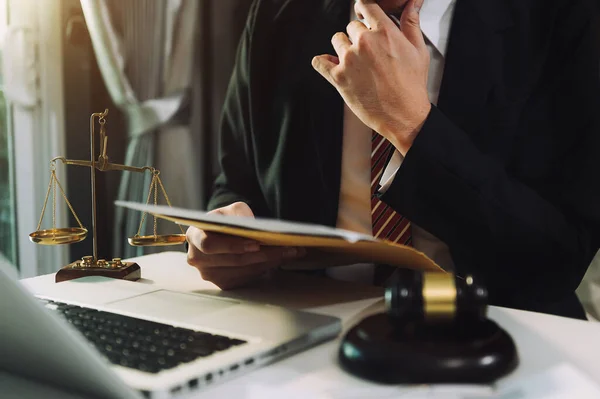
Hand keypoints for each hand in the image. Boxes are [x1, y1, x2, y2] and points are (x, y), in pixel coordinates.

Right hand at [186, 202, 304, 288]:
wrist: (219, 235)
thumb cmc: (224, 220)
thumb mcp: (230, 210)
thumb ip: (238, 213)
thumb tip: (251, 226)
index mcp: (194, 236)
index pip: (210, 245)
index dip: (232, 246)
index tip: (256, 244)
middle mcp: (198, 258)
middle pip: (234, 260)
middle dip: (264, 254)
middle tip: (288, 247)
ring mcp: (210, 274)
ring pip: (244, 270)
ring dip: (270, 262)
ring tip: (291, 252)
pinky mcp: (223, 284)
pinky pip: (247, 277)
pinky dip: (266, 268)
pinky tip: (280, 259)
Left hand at [312, 0, 430, 154]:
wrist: (402, 115)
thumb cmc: (411, 86)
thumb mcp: (418, 50)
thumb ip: (411, 23)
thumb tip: (412, 4)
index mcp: (384, 32)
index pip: (365, 6)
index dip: (363, 11)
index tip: (363, 17)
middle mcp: (364, 42)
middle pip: (351, 26)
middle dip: (359, 36)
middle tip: (368, 53)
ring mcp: (349, 59)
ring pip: (337, 40)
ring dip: (343, 48)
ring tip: (356, 62)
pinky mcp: (338, 77)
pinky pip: (319, 62)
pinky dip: (322, 62)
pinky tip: (330, 64)